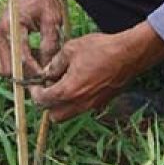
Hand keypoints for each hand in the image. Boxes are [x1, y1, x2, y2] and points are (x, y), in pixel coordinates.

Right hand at [0, 0, 65, 78]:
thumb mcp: (51, 18)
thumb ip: (50, 42)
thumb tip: (48, 66)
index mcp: (11, 28)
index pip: (22, 59)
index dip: (35, 71)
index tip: (48, 78)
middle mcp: (0, 33)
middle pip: (8, 69)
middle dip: (25, 75)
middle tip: (43, 76)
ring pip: (6, 66)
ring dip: (21, 70)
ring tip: (41, 66)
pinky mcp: (2, 37)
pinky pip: (7, 58)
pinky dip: (19, 62)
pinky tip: (36, 56)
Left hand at [31, 22, 163, 121]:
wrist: (130, 54)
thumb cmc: (101, 49)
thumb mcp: (71, 49)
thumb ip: (55, 63)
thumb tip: (47, 72)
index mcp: (69, 90)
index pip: (43, 100)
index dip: (34, 93)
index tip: (34, 85)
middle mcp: (80, 103)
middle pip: (54, 116)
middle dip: (47, 104)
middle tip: (47, 88)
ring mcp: (93, 105)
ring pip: (69, 114)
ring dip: (62, 104)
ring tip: (63, 84)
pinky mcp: (103, 103)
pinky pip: (83, 108)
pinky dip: (76, 101)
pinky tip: (79, 83)